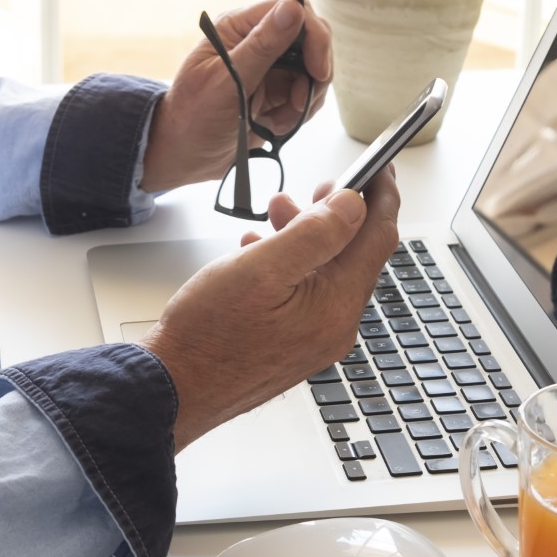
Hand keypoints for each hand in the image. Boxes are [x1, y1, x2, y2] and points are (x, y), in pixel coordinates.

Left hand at [139, 0, 332, 192]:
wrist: (186, 155)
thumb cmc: (193, 117)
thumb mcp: (227, 82)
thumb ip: (262, 46)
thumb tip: (292, 10)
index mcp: (238, 27)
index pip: (292, 10)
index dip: (313, 35)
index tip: (318, 69)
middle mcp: (256, 40)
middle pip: (309, 37)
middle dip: (314, 71)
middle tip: (299, 102)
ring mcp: (269, 65)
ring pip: (313, 68)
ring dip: (305, 97)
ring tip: (279, 119)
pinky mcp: (276, 89)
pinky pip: (306, 92)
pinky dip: (299, 112)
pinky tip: (276, 124)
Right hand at [140, 169, 399, 451]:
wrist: (174, 390)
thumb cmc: (206, 335)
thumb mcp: (260, 268)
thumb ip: (314, 233)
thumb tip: (354, 205)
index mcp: (335, 306)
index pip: (378, 239)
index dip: (382, 196)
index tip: (382, 166)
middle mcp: (334, 327)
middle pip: (356, 256)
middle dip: (340, 214)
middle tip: (323, 184)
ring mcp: (314, 339)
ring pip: (328, 272)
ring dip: (310, 235)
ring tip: (280, 210)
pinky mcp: (292, 344)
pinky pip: (307, 293)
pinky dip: (292, 263)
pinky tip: (260, 248)